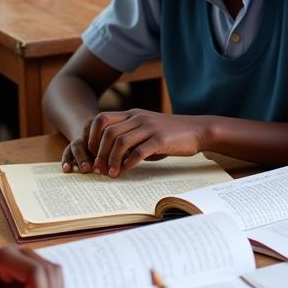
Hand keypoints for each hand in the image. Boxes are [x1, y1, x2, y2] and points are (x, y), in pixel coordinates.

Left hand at [61, 109, 204, 175]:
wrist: (197, 130)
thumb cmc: (170, 134)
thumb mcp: (146, 130)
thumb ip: (130, 138)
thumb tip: (110, 157)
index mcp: (132, 114)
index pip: (102, 119)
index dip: (92, 136)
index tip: (91, 154)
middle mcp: (138, 118)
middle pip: (108, 132)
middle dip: (99, 152)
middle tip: (97, 169)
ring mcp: (149, 127)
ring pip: (120, 142)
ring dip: (111, 160)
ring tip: (110, 174)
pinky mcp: (160, 139)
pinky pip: (138, 152)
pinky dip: (128, 164)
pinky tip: (124, 172)